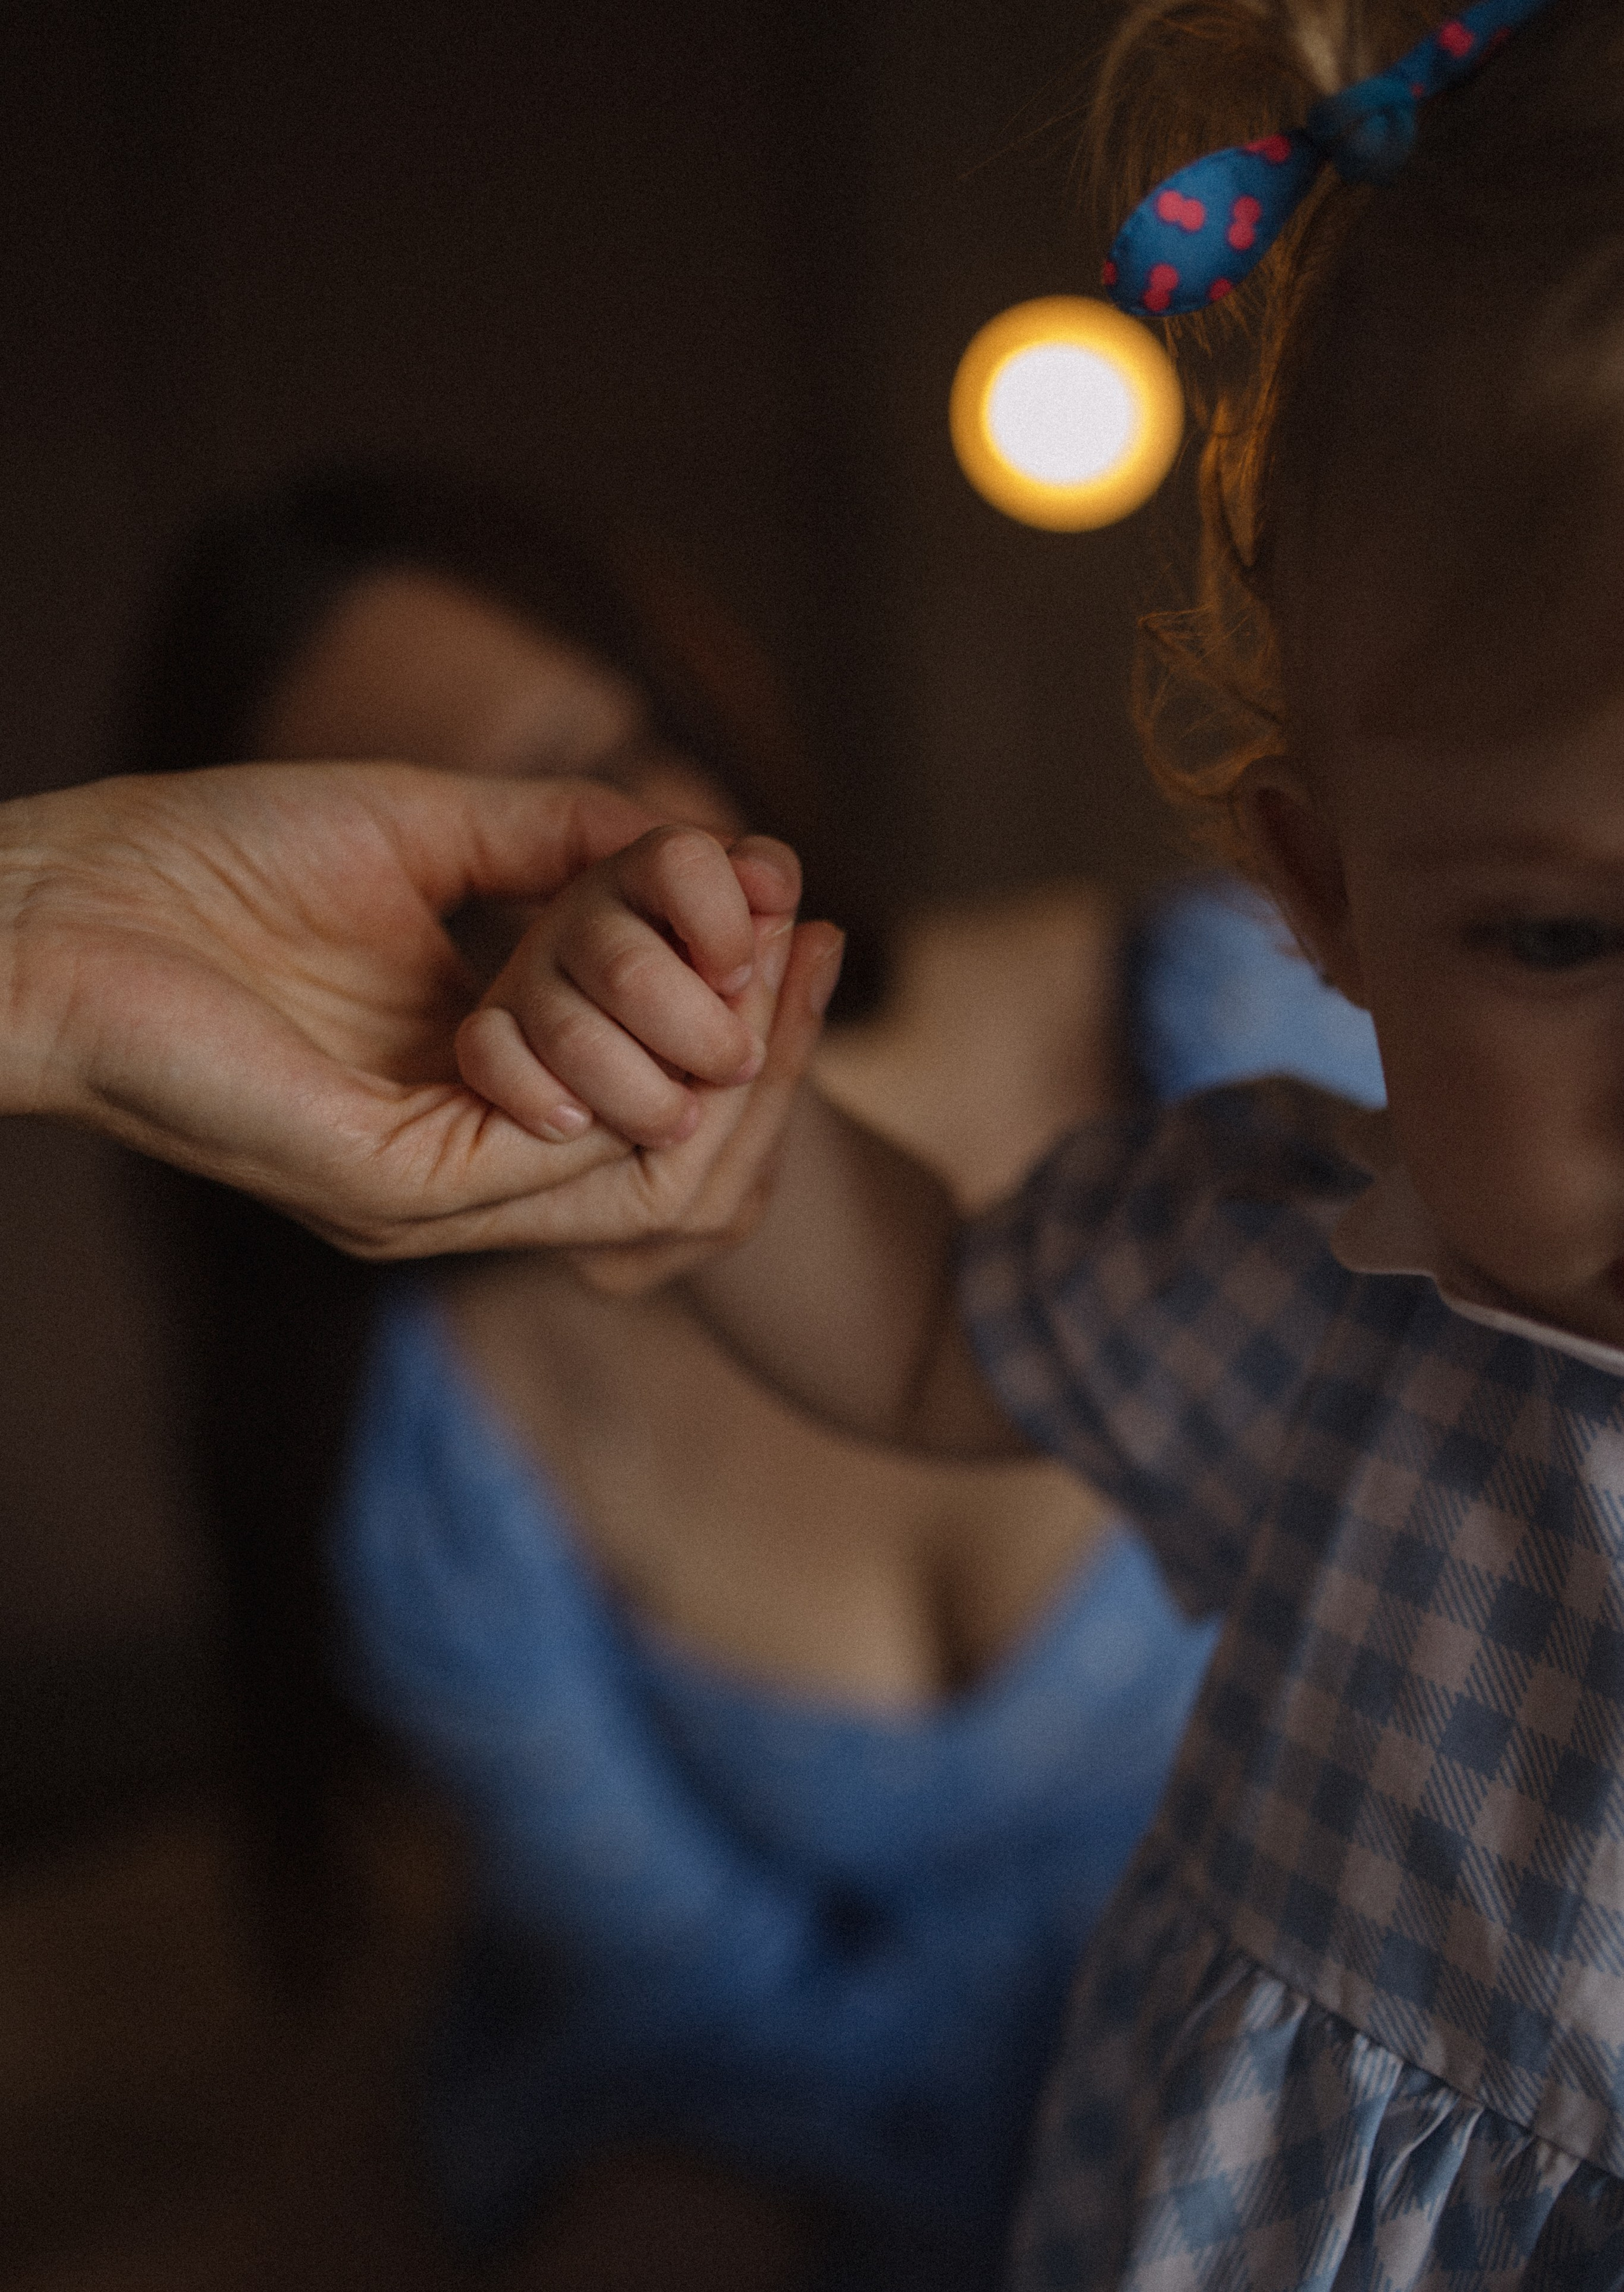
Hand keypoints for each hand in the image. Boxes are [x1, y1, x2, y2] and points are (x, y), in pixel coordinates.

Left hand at [0, 763, 793, 1256]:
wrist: (60, 899)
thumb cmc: (209, 857)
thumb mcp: (428, 829)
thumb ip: (562, 843)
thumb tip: (701, 840)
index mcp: (475, 1087)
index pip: (653, 1084)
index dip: (743, 1010)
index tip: (806, 913)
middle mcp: (463, 1159)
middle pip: (674, 1149)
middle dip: (764, 1046)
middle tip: (811, 936)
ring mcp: (428, 1191)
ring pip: (638, 1169)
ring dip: (719, 1060)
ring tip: (765, 955)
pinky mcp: (387, 1188)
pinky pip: (552, 1161)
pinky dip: (631, 1079)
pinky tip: (674, 991)